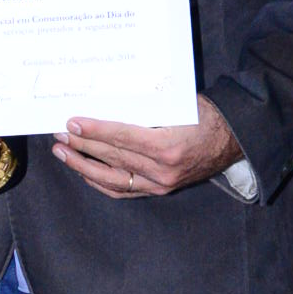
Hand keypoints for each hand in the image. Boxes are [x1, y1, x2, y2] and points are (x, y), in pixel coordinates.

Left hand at [53, 97, 241, 199]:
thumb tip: (106, 102)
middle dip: (81, 145)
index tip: (71, 123)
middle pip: (112, 157)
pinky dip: (100, 182)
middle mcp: (163, 170)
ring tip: (62, 153)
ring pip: (112, 178)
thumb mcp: (179, 105)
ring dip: (83, 166)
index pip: (121, 137)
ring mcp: (161, 184)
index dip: (94, 131)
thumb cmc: (207, 116)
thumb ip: (146, 108)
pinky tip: (83, 171)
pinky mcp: (160, 191)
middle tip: (58, 133)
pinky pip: (123, 190)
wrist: (234, 140)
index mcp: (168, 146)